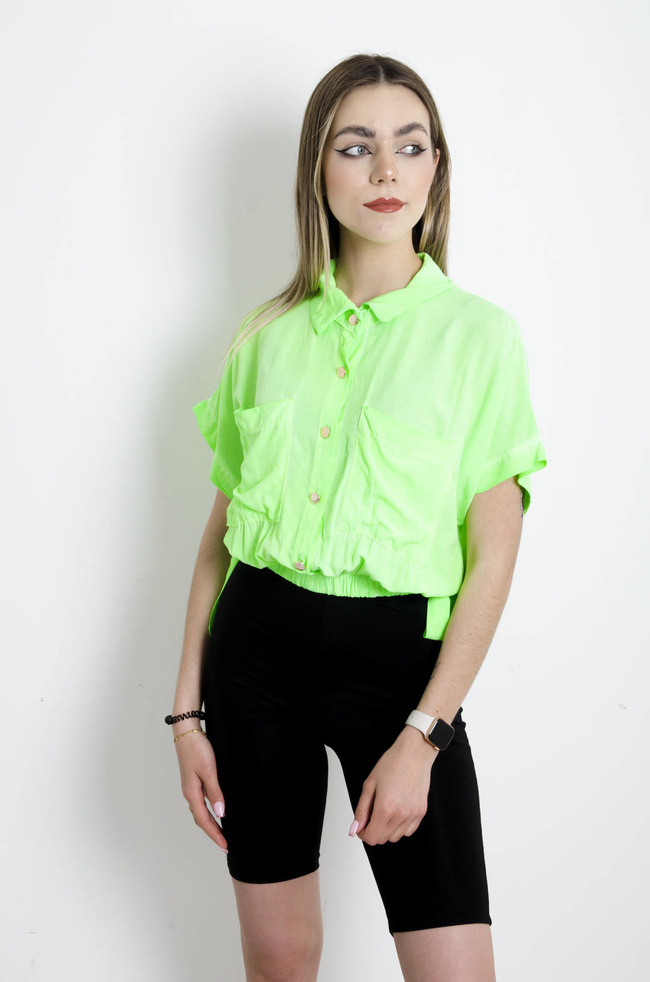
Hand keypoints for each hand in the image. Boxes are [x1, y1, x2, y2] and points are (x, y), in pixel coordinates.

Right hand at [174, 730, 228, 854]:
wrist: (186, 732)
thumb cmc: (197, 749)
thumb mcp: (209, 771)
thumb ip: (215, 792)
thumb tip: (221, 813)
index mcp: (192, 793)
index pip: (204, 820)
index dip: (215, 834)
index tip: (225, 846)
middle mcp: (190, 793)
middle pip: (201, 819)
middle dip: (213, 833)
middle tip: (225, 845)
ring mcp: (191, 787)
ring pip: (201, 811)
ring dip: (211, 823)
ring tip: (221, 833)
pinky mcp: (194, 781)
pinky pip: (201, 802)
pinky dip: (209, 811)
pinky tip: (216, 811)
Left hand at [350, 726, 437, 845]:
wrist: (414, 753)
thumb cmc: (392, 764)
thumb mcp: (369, 784)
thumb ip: (361, 809)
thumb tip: (356, 828)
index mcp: (385, 808)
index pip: (371, 838)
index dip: (363, 833)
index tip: (362, 825)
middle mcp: (400, 815)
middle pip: (382, 839)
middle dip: (373, 830)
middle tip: (372, 813)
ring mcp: (412, 815)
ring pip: (395, 837)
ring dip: (387, 830)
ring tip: (385, 810)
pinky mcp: (421, 812)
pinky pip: (408, 831)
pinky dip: (400, 827)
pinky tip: (397, 811)